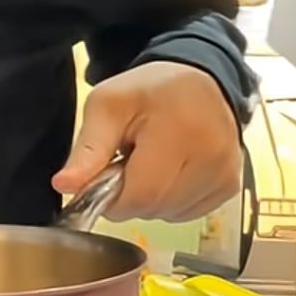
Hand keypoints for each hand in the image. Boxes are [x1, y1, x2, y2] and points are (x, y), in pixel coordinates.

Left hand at [53, 60, 241, 220]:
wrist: (202, 80)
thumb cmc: (150, 91)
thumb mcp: (109, 105)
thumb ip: (88, 148)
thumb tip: (65, 187)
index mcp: (179, 133)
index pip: (139, 195)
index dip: (113, 196)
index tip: (108, 173)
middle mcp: (212, 157)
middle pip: (153, 208)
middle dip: (131, 195)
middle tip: (129, 162)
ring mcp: (225, 174)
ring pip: (169, 215)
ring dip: (151, 199)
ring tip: (153, 163)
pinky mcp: (231, 185)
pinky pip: (188, 213)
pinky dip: (172, 201)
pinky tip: (173, 172)